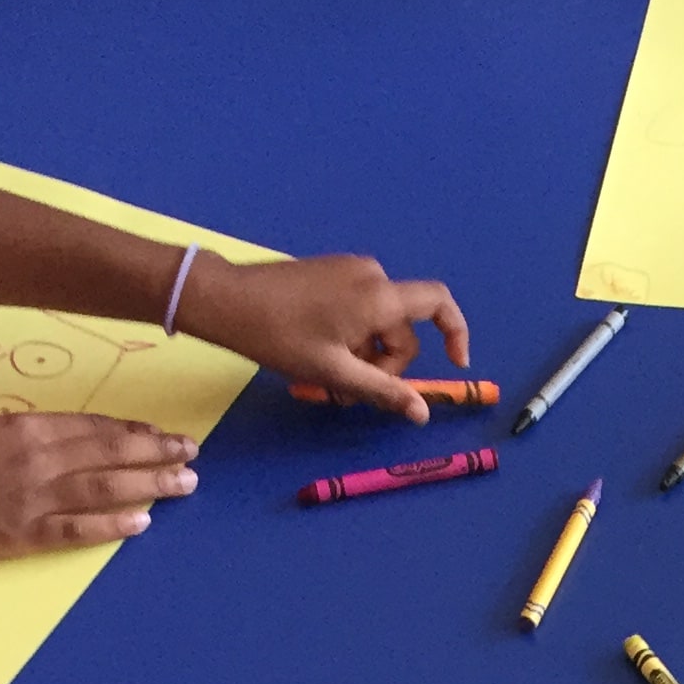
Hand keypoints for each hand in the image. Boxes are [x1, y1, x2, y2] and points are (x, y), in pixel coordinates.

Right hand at [0, 412, 199, 572]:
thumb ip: (18, 437)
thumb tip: (56, 441)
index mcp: (21, 427)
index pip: (91, 425)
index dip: (131, 428)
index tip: (160, 430)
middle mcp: (34, 459)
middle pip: (109, 451)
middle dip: (156, 450)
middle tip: (192, 451)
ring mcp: (30, 499)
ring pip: (105, 487)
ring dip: (150, 484)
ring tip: (185, 483)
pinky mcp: (22, 536)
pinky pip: (77, 530)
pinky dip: (112, 526)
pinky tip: (142, 521)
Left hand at [183, 254, 468, 421]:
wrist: (227, 300)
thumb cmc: (280, 338)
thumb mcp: (335, 373)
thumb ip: (383, 391)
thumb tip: (422, 413)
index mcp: (379, 297)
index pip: (439, 304)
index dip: (456, 333)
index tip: (455, 364)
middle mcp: (372, 276)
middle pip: (402, 329)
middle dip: (386, 364)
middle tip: (350, 391)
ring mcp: (350, 271)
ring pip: (378, 323)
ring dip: (365, 355)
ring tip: (329, 376)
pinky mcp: (332, 272)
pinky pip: (359, 309)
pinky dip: (352, 337)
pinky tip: (321, 353)